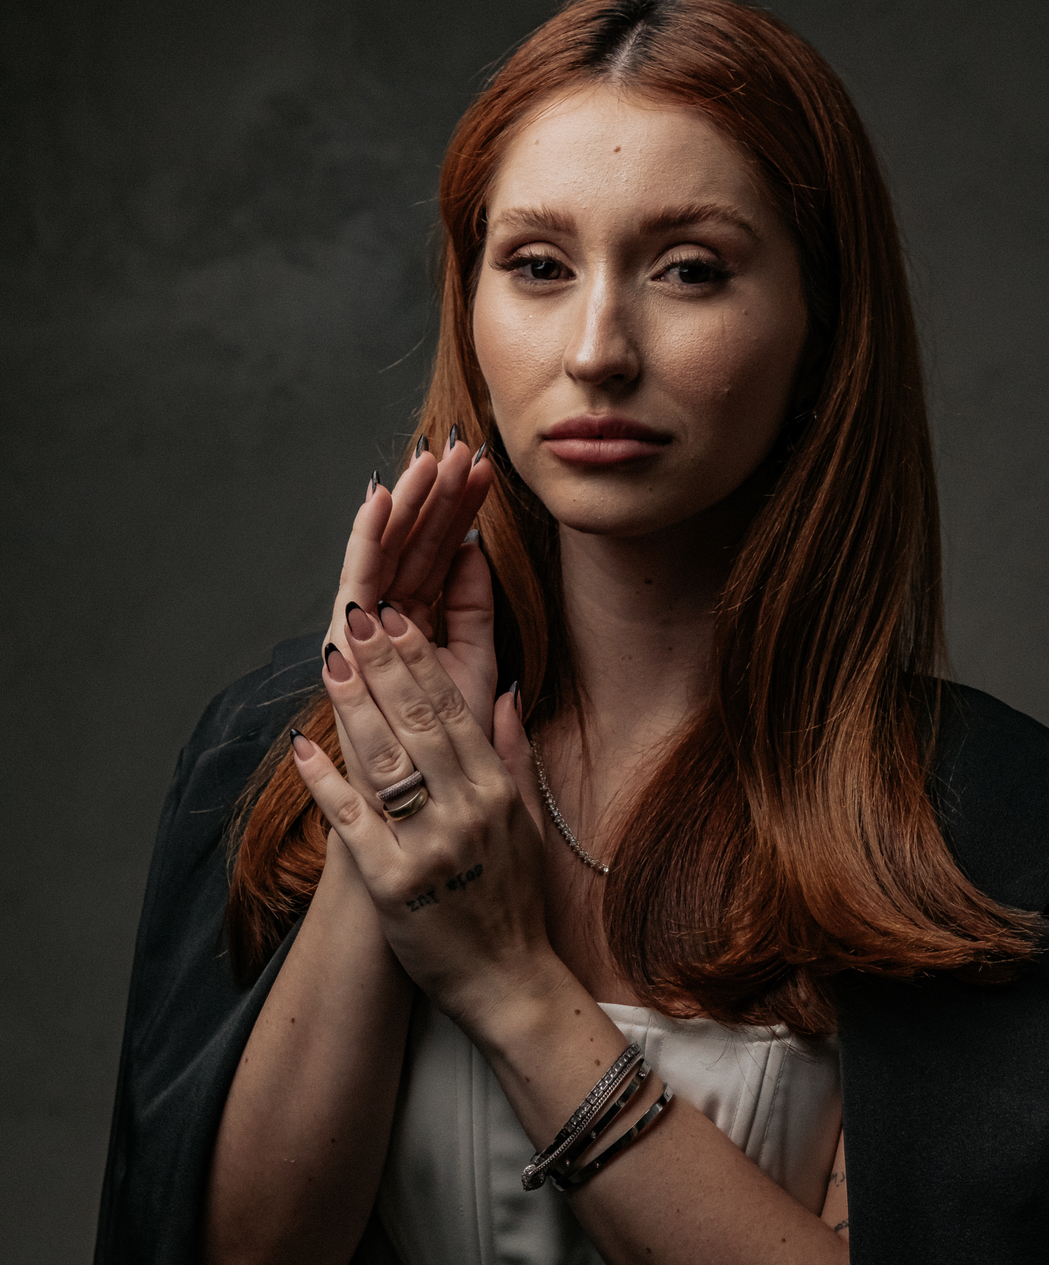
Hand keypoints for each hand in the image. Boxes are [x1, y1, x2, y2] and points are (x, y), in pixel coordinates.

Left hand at [295, 596, 550, 1022]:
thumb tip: (507, 693)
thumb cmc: (514, 903)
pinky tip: (303, 745)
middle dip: (383, 664)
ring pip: (384, 761)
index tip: (395, 617)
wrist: (508, 982)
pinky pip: (352, 822)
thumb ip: (513, 754)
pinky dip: (326, 782)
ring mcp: (429, 848)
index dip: (420, 660)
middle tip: (355, 617)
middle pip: (418, 722)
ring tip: (330, 661)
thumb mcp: (528, 824)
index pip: (454, 708)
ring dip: (353, 706)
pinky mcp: (393, 885)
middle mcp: (466, 813)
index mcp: (496, 792)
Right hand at [323, 437, 494, 804]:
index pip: (443, 556)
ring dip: (404, 503)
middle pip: (413, 547)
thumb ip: (475, 613)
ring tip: (427, 458)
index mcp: (420, 626)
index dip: (462, 511)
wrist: (413, 817)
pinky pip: (356, 582)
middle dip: (435, 496)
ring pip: (385, 554)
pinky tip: (380, 495)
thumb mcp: (475, 671)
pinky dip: (367, 538)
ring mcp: (364, 632)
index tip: (488, 469)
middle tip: (461, 447)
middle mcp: (386, 624)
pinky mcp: (345, 646)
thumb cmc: (444, 754)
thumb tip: (477, 551)